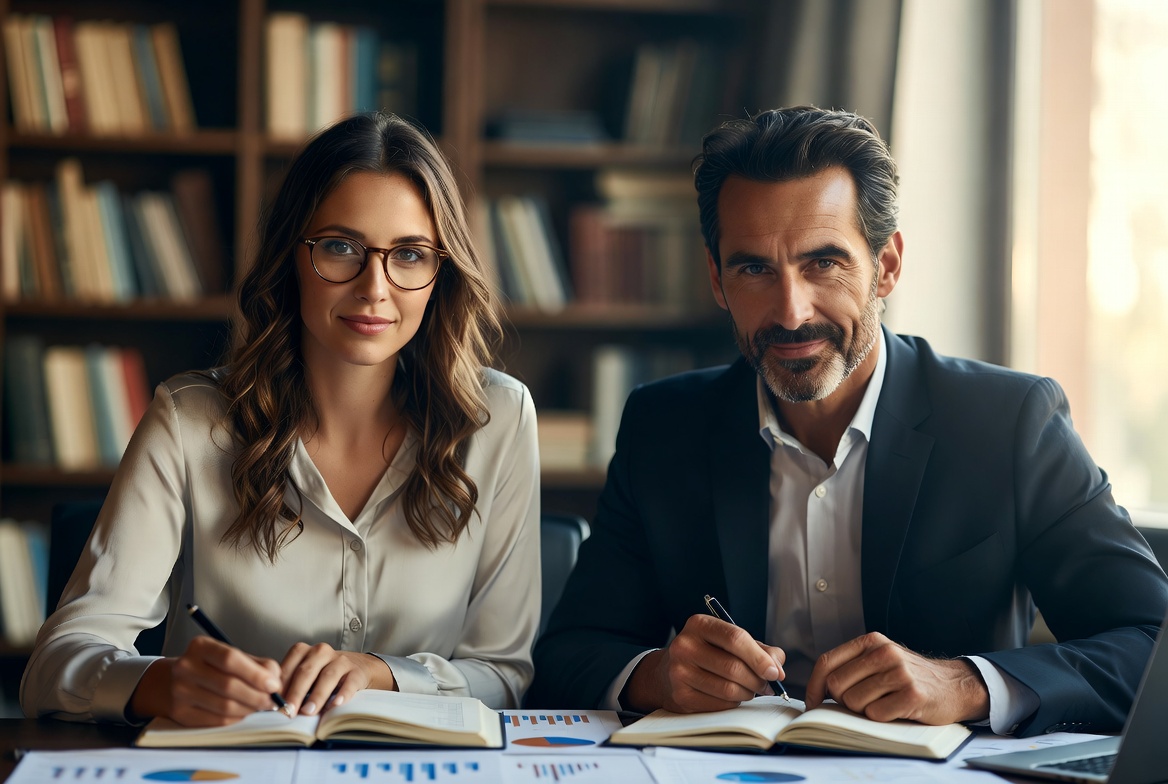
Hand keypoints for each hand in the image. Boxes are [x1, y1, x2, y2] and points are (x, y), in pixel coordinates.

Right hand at [129, 636, 284, 726]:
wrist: (171, 682)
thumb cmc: (212, 667)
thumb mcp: (231, 656)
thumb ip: (256, 664)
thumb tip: (276, 681)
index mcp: (200, 646)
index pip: (230, 659)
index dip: (256, 674)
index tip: (274, 684)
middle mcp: (185, 667)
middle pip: (228, 685)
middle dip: (257, 695)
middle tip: (273, 701)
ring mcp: (179, 691)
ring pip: (224, 706)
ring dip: (249, 709)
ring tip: (261, 707)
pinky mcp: (180, 713)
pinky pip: (216, 720)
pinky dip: (237, 718)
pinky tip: (245, 713)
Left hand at [279, 642, 395, 715]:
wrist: (357, 668)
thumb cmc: (322, 675)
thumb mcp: (305, 676)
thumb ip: (290, 686)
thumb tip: (272, 706)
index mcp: (303, 651)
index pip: (289, 667)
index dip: (280, 687)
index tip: (274, 704)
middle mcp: (321, 652)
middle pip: (306, 671)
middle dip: (296, 693)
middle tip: (288, 711)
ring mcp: (341, 660)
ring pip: (327, 676)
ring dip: (317, 695)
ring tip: (309, 711)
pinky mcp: (356, 672)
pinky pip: (349, 683)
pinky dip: (343, 694)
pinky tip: (336, 704)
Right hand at [623, 614, 785, 713]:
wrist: (666, 674)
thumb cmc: (706, 654)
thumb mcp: (729, 642)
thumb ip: (758, 649)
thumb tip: (778, 666)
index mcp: (699, 624)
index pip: (735, 639)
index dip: (759, 658)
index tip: (775, 672)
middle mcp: (685, 645)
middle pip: (734, 667)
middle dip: (758, 680)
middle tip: (766, 684)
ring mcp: (679, 672)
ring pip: (729, 689)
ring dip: (748, 693)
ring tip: (750, 690)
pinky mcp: (680, 696)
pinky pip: (720, 705)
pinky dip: (733, 703)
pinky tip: (731, 697)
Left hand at [804, 632, 989, 723]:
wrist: (954, 685)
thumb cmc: (909, 676)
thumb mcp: (880, 660)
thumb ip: (852, 666)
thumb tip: (817, 688)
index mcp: (871, 641)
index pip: (827, 662)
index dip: (814, 686)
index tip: (812, 703)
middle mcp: (884, 652)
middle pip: (837, 685)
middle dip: (843, 701)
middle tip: (863, 702)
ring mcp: (899, 672)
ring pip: (854, 702)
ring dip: (863, 710)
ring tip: (883, 703)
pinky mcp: (912, 694)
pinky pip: (876, 714)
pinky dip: (881, 718)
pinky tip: (896, 710)